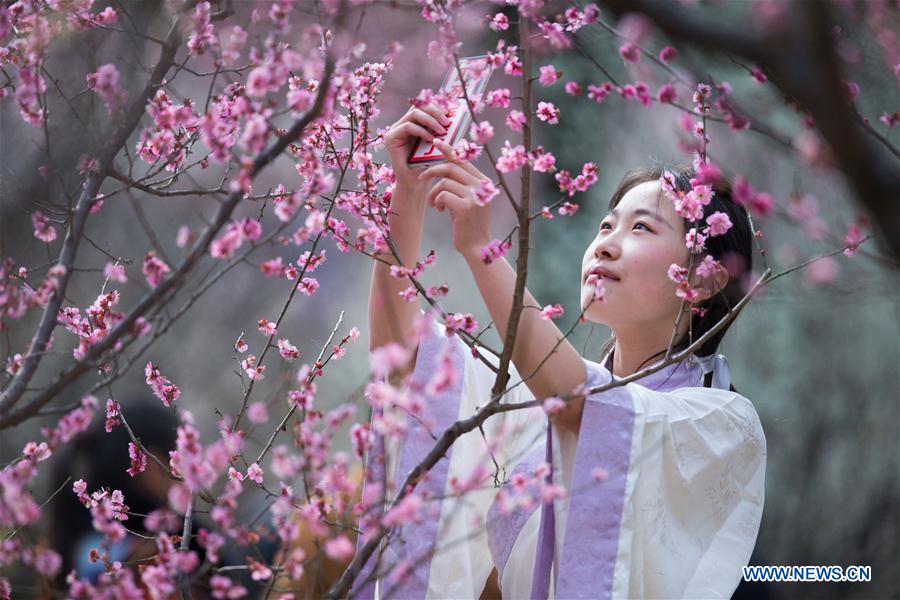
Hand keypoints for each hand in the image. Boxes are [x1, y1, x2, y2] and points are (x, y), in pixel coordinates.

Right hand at [384, 102, 451, 189]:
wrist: (416, 183)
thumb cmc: (428, 165)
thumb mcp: (439, 144)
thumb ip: (443, 131)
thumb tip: (455, 117)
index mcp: (415, 123)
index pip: (425, 106)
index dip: (438, 107)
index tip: (452, 113)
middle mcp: (403, 123)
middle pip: (419, 106)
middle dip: (435, 111)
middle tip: (447, 121)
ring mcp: (396, 129)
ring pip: (414, 113)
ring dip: (430, 120)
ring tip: (442, 130)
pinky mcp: (391, 137)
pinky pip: (407, 126)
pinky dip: (421, 131)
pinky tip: (430, 139)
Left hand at [418, 139, 493, 257]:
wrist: (477, 246)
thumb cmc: (469, 224)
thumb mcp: (469, 200)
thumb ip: (463, 183)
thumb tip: (447, 164)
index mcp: (483, 182)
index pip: (463, 160)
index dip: (448, 150)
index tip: (436, 142)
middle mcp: (481, 186)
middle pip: (451, 167)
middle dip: (432, 171)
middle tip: (421, 178)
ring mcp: (475, 196)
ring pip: (444, 182)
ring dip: (433, 193)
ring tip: (433, 204)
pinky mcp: (465, 207)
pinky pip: (442, 195)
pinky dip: (436, 201)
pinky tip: (438, 210)